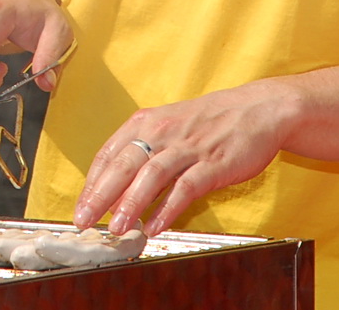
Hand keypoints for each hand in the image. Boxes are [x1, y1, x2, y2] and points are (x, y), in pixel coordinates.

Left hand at [73, 78, 299, 234]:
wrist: (257, 109)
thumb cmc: (208, 122)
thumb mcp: (167, 126)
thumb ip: (142, 152)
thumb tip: (117, 189)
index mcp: (145, 123)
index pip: (108, 153)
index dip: (92, 182)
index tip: (81, 206)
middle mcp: (161, 132)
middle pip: (123, 165)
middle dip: (100, 196)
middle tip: (84, 220)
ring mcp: (187, 147)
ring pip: (151, 176)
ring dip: (131, 204)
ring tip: (117, 228)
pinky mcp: (212, 163)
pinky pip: (185, 188)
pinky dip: (169, 208)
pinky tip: (156, 226)